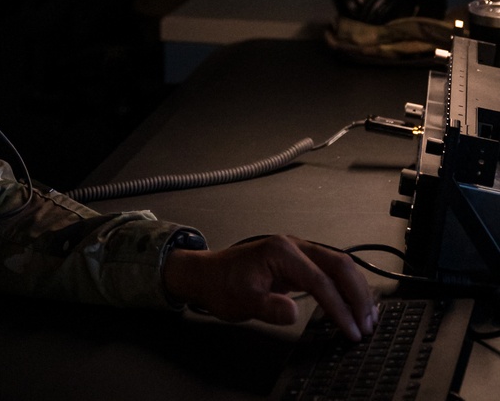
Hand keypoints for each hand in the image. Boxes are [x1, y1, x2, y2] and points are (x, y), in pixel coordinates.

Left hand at [162, 235, 377, 340]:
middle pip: (338, 264)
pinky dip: (347, 287)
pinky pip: (330, 271)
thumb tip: (295, 312)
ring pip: (339, 265)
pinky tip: (354, 305)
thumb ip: (269, 306)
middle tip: (368, 326)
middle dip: (357, 295)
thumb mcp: (242, 300)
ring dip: (356, 290)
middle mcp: (295, 245)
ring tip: (369, 318)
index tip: (353, 332)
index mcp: (282, 251)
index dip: (339, 307)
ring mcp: (298, 251)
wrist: (207, 275)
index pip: (320, 280)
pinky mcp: (299, 262)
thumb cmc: (223, 285)